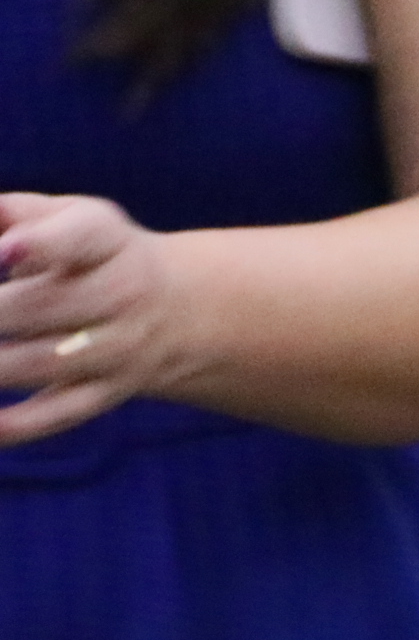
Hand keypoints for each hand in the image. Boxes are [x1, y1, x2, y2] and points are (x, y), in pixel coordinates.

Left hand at [0, 193, 191, 447]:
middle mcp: (122, 296)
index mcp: (105, 240)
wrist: (179, 309)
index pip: (77, 239)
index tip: (5, 250)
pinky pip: (61, 413)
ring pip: (44, 363)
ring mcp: (118, 351)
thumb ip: (15, 214)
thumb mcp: (68, 215)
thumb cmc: (94, 253)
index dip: (39, 244)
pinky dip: (19, 425)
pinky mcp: (107, 393)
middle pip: (45, 307)